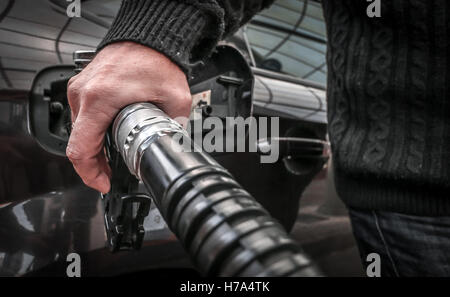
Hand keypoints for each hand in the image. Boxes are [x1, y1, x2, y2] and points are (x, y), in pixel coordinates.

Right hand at [66, 42, 191, 192]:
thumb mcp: (175, 99)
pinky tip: (107, 137)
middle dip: (94, 165)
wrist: (149, 37)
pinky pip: (81, 117)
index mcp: (100, 100)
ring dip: (92, 149)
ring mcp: (80, 89)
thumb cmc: (157, 59)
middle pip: (77, 144)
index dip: (90, 175)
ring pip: (78, 132)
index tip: (103, 184)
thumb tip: (175, 147)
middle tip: (111, 175)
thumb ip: (175, 128)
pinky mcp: (83, 86)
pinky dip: (92, 132)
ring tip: (110, 159)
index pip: (80, 150)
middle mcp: (83, 94)